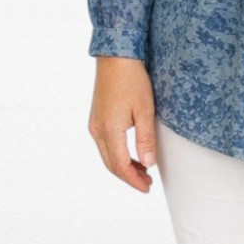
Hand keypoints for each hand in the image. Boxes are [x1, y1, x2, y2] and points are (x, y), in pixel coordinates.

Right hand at [88, 56, 156, 192]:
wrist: (116, 56)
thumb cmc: (132, 79)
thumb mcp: (144, 109)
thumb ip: (146, 138)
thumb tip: (149, 164)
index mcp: (109, 130)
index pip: (120, 166)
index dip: (134, 180)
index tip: (147, 187)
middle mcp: (97, 130)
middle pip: (111, 165)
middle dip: (129, 177)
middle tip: (147, 183)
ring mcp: (94, 124)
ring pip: (107, 155)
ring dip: (123, 166)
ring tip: (143, 170)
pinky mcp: (96, 118)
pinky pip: (105, 144)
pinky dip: (117, 154)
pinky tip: (130, 152)